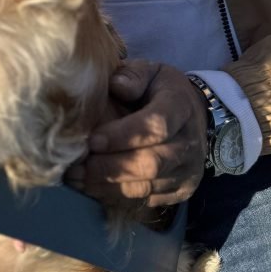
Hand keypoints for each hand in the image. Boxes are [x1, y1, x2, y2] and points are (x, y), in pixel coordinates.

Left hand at [65, 60, 207, 207]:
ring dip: (108, 186)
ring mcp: (187, 171)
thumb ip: (132, 75)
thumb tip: (116, 86)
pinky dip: (117, 197)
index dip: (123, 136)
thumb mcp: (150, 71)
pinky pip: (146, 200)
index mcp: (180, 107)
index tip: (91, 140)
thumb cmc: (161, 90)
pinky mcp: (180, 191)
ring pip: (147, 186)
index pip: (156, 126)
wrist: (195, 115)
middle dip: (109, 167)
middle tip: (75, 167)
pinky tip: (92, 188)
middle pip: (151, 163)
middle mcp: (189, 143)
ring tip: (76, 179)